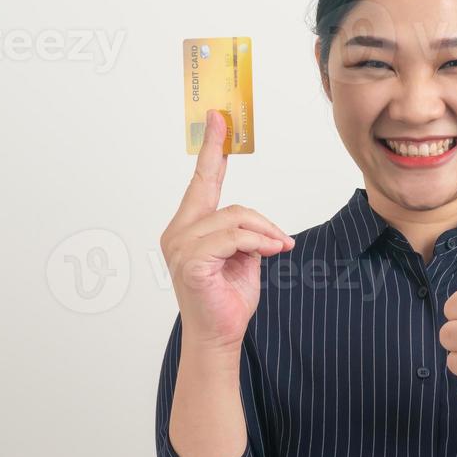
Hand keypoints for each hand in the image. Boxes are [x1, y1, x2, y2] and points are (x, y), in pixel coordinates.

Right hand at [160, 109, 294, 351]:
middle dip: (245, 198)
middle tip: (266, 209)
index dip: (210, 150)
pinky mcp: (191, 261)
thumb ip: (247, 234)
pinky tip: (270, 254)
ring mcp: (180, 246)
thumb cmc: (228, 299)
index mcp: (187, 227)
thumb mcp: (244, 257)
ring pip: (234, 217)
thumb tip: (263, 226)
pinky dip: (258, 243)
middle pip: (221, 196)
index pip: (201, 183)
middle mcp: (177, 232)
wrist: (220, 336)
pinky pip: (234, 237)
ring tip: (278, 249)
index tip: (217, 120)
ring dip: (265, 233)